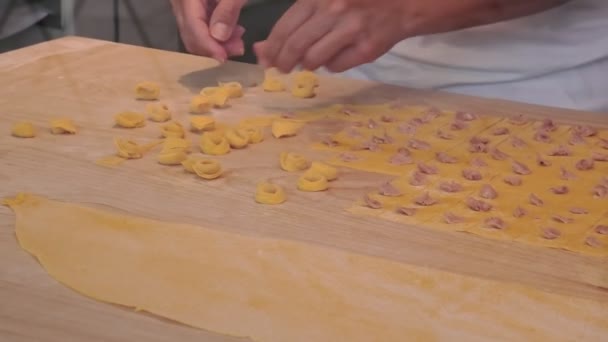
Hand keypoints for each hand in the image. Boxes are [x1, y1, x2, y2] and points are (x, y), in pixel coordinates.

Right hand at [171, 0, 246, 61]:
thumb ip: (228, 10)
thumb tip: (218, 37)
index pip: (193, 27)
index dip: (208, 46)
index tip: (225, 58)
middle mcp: (178, 0)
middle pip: (190, 33)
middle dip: (213, 46)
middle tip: (238, 48)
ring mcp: (182, 2)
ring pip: (194, 32)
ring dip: (216, 41)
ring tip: (238, 38)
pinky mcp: (190, 3)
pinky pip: (198, 23)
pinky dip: (214, 31)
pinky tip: (233, 29)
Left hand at [254, 0, 412, 72]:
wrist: (402, 4)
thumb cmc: (356, 1)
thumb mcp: (323, 1)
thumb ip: (294, 21)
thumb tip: (261, 50)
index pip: (285, 27)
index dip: (272, 47)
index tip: (266, 59)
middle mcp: (335, 9)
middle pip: (297, 45)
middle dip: (284, 61)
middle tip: (282, 68)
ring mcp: (352, 29)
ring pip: (314, 59)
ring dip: (306, 64)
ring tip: (308, 62)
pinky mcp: (367, 48)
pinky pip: (336, 66)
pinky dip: (329, 66)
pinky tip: (334, 57)